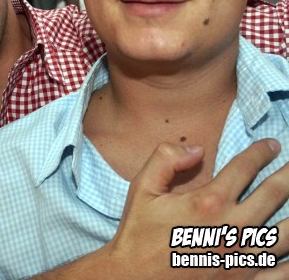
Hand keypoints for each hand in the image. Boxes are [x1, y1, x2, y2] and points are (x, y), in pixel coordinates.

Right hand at [103, 139, 288, 278]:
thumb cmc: (139, 234)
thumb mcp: (142, 188)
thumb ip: (165, 158)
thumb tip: (197, 148)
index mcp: (208, 202)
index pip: (244, 169)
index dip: (260, 153)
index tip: (272, 145)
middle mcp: (232, 228)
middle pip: (273, 194)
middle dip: (288, 175)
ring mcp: (242, 258)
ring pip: (286, 232)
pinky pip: (282, 271)